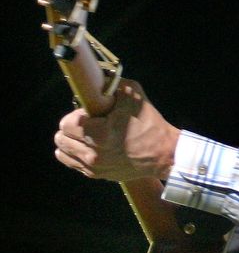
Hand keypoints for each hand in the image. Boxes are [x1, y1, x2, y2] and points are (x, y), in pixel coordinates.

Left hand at [54, 78, 179, 181]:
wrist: (163, 154)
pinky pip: (72, 164)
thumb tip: (97, 78)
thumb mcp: (133, 95)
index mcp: (99, 134)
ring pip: (62, 152)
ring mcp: (94, 166)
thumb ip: (112, 83)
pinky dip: (75, 154)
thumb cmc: (150, 124)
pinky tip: (89, 147)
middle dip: (71, 128)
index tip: (91, 114)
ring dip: (70, 141)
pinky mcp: (97, 174)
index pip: (65, 123)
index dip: (77, 115)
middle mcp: (93, 153)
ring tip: (86, 136)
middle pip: (61, 138)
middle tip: (88, 124)